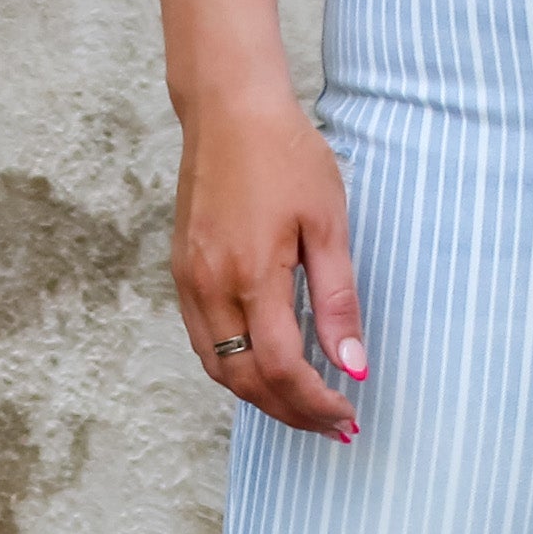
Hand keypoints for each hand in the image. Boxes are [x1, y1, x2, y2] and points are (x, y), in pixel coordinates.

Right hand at [168, 91, 364, 441]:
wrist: (228, 109)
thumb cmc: (285, 155)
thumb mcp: (327, 223)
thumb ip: (337, 299)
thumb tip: (351, 364)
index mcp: (252, 277)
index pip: (283, 369)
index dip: (316, 402)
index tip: (346, 413)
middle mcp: (211, 288)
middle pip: (245, 382)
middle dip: (290, 411)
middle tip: (331, 424)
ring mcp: (190, 283)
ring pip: (218, 368)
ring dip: (260, 397)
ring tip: (303, 405)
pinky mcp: (182, 273)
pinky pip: (204, 341)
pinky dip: (235, 368)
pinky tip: (265, 367)